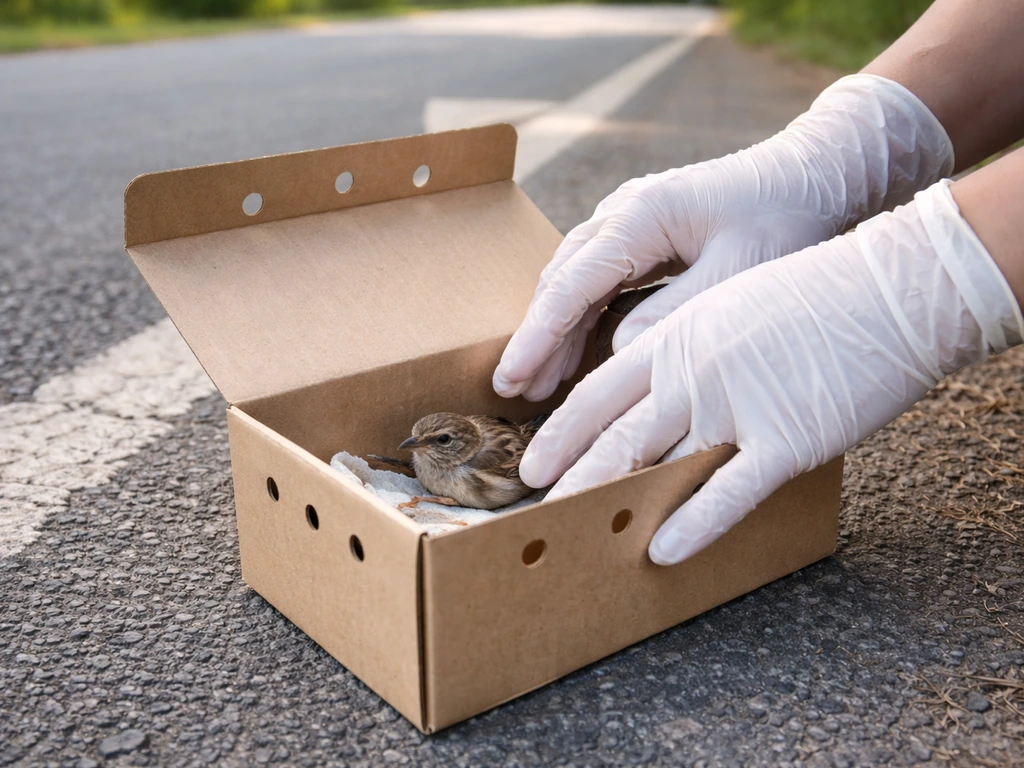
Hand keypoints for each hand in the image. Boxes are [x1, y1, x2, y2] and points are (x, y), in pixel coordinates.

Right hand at [493, 74, 953, 401]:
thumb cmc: (788, 217)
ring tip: (538, 382)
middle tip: (516, 392)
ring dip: (555, 329)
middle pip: (561, 281)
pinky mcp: (646, 230)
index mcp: (641, 217)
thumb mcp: (739, 272)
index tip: (510, 379)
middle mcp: (624, 211)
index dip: (536, 338)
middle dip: (536, 337)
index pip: (571, 287)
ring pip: (574, 278)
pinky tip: (578, 348)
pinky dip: (581, 314)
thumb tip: (616, 355)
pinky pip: (598, 276)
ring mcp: (632, 217)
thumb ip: (675, 315)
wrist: (818, 171)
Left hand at [519, 181, 1023, 564]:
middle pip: (614, 434)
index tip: (530, 465)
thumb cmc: (813, 294)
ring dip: (612, 502)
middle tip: (534, 510)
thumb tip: (654, 389)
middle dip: (570, 475)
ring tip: (576, 536)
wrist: (889, 288)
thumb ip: (686, 349)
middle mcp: (694, 372)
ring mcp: (737, 405)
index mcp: (677, 339)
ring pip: (658, 463)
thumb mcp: (728, 305)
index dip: (560, 433)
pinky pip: (729, 490)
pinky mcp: (786, 438)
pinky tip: (663, 551)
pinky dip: (693, 524)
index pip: (598, 392)